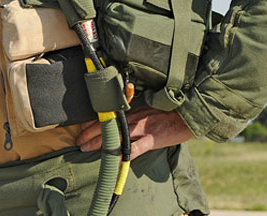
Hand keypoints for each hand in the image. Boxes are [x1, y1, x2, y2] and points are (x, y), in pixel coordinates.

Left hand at [76, 107, 193, 159]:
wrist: (188, 114)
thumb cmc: (170, 112)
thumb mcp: (149, 108)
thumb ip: (136, 114)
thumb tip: (123, 121)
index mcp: (133, 110)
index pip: (109, 116)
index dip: (94, 122)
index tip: (81, 128)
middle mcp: (134, 117)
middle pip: (108, 125)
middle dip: (91, 133)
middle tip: (78, 141)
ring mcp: (142, 128)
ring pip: (117, 135)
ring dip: (101, 142)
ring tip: (87, 147)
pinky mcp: (152, 139)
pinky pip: (136, 148)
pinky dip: (125, 153)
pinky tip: (115, 159)